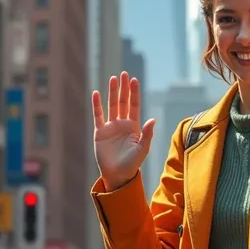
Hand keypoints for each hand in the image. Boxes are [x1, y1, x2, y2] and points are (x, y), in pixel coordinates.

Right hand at [92, 71, 154, 190]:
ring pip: (111, 106)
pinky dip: (97, 105)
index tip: (134, 80)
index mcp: (134, 126)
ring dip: (112, 92)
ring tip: (113, 79)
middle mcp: (122, 123)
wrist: (118, 175)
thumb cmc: (133, 163)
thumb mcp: (143, 148)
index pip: (134, 105)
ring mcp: (110, 126)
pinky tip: (96, 94)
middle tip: (124, 74)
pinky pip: (98, 116)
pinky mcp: (99, 132)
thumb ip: (147, 134)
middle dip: (124, 88)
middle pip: (123, 101)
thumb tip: (153, 119)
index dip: (134, 93)